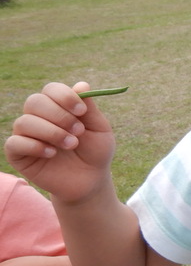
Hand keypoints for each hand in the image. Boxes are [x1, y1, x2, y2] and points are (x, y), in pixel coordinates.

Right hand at [4, 82, 116, 202]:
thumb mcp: (99, 129)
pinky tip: (52, 153)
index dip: (64, 96)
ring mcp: (26, 135)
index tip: (81, 111)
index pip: (51, 89)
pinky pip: (14, 143)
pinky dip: (34, 146)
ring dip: (51, 132)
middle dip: (59, 115)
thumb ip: (89, 108)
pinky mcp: (18, 154)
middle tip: (78, 132)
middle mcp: (38, 117)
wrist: (90, 180)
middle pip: (34, 102)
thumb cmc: (95, 151)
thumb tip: (82, 85)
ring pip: (24, 122)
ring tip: (71, 144)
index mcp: (58, 107)